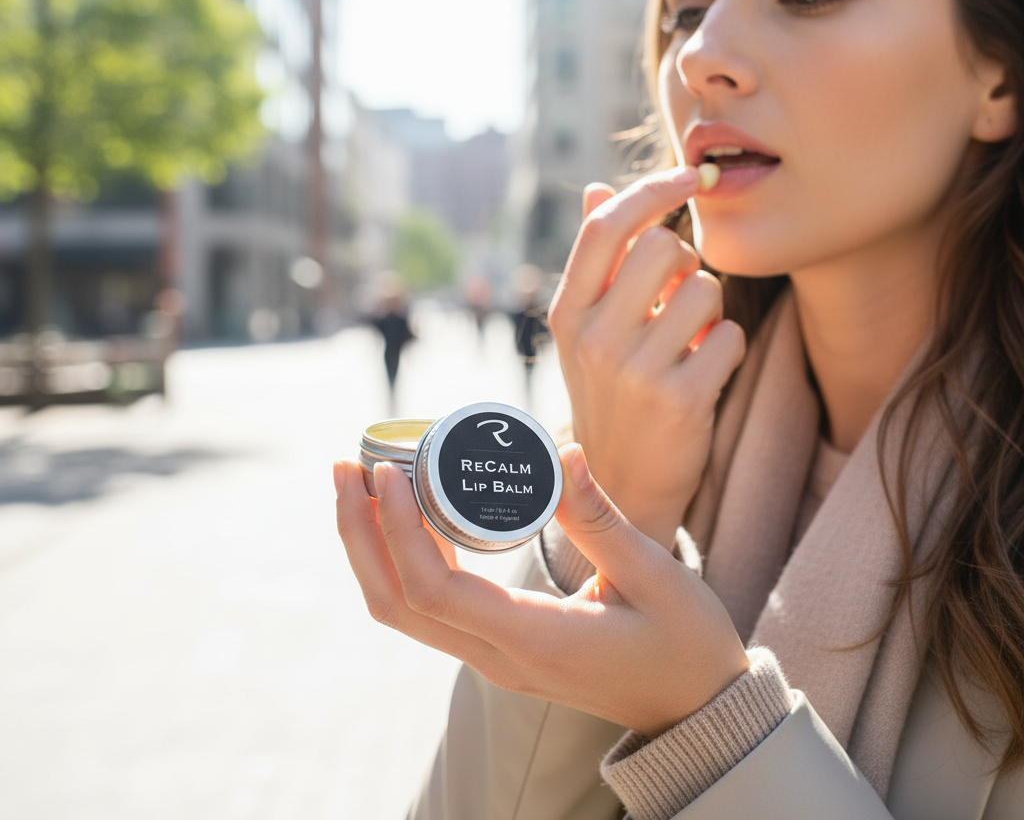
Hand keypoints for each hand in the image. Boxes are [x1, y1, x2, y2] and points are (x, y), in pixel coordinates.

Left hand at [334, 445, 748, 737]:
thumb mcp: (656, 576)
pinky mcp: (500, 649)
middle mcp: (499, 658)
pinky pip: (431, 608)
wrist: (695, 709)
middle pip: (396, 605)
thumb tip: (563, 453)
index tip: (387, 471)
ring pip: (404, 610)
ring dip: (372, 547)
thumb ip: (601, 519)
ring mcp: (495, 659)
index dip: (397, 530)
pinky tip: (408, 515)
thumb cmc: (685, 644)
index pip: (434, 592)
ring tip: (362, 481)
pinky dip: (404, 560)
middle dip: (360, 534)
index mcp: (534, 642)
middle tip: (348, 465)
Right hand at [546, 166, 745, 547]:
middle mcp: (593, 338)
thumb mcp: (586, 328)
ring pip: (704, 290)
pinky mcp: (678, 401)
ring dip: (709, 311)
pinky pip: (728, 337)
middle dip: (685, 266)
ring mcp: (633, 372)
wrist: (620, 485)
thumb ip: (595, 258)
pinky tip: (704, 372)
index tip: (690, 174)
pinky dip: (726, 348)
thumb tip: (597, 187)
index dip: (652, 190)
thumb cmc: (610, 392)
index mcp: (567, 313)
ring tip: (688, 342)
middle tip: (678, 299)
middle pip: (663, 249)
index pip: (606, 227)